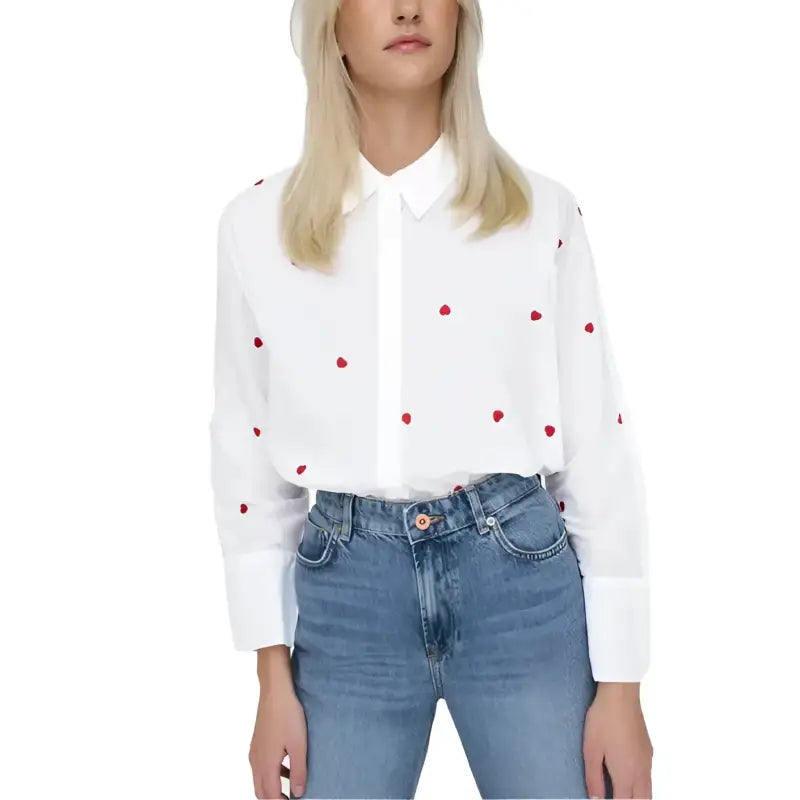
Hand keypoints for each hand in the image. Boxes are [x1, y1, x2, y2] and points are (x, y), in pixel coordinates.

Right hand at [249, 674, 307, 798]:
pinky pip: (261, 766)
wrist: (275, 690)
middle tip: (289, 799)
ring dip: (272, 787)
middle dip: (274, 799)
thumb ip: (298, 771)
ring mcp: (255, 751)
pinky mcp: (257, 742)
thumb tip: (297, 793)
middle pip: (261, 791)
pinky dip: (271, 774)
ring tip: (290, 786)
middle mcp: (256, 761)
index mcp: (266, 764)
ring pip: (260, 779)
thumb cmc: (287, 714)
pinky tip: (286, 766)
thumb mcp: (299, 745)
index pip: (270, 796)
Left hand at [583, 683, 652, 798]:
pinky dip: (642, 787)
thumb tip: (595, 799)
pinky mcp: (649, 751)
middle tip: (614, 795)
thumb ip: (593, 778)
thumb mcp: (591, 749)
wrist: (621, 695)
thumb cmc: (603, 719)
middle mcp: (641, 772)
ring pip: (648, 791)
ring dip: (637, 797)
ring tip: (622, 792)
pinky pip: (649, 778)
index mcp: (626, 775)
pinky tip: (630, 778)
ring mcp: (648, 761)